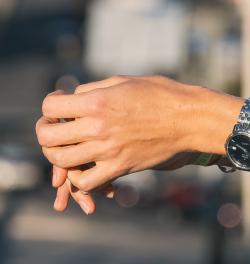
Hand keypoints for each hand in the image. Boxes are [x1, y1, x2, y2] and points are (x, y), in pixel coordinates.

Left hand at [37, 74, 205, 208]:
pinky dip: (78, 177)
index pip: (51, 107)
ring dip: (56, 154)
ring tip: (65, 146)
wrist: (190, 119)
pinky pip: (85, 182)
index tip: (59, 102)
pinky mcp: (119, 167)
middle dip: (45, 130)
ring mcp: (107, 150)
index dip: (50, 104)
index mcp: (98, 101)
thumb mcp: (124, 81)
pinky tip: (83, 166)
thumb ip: (94, 89)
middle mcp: (97, 127)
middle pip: (48, 136)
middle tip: (54, 125)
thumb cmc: (161, 94)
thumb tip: (73, 98)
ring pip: (61, 160)